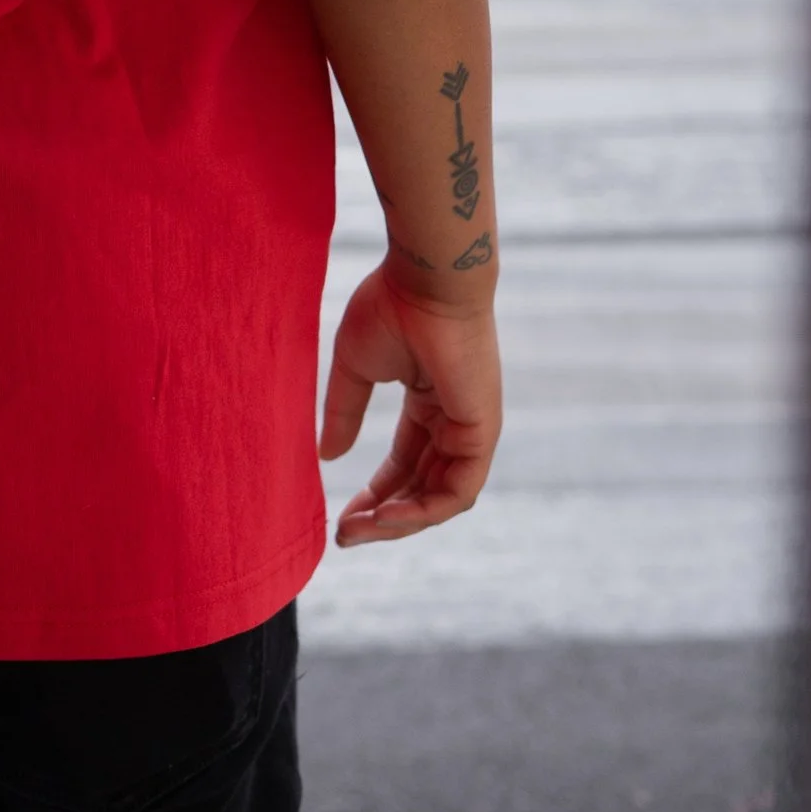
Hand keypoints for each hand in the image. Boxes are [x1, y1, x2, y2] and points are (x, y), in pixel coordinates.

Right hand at [318, 258, 501, 545]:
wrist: (426, 277)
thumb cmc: (393, 307)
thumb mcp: (356, 369)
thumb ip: (345, 414)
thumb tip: (328, 457)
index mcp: (429, 402)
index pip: (404, 463)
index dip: (373, 493)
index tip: (340, 515)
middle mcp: (454, 421)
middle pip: (421, 488)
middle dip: (382, 517)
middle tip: (345, 535)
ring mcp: (472, 429)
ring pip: (440, 498)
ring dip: (398, 522)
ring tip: (357, 529)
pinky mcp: (482, 432)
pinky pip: (457, 492)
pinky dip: (423, 511)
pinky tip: (384, 515)